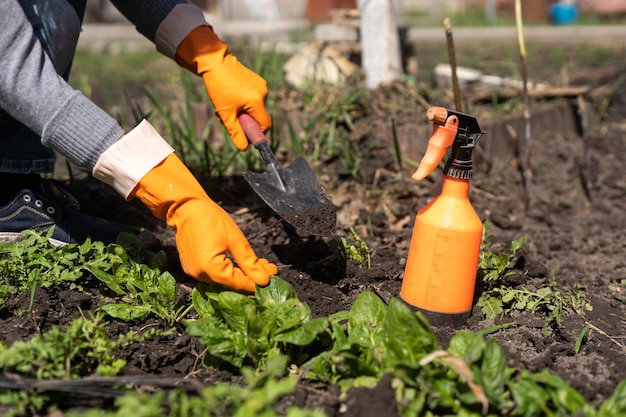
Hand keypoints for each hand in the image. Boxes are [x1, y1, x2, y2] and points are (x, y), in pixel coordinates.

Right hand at [135, 153, 276, 291]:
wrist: (187, 207)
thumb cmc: (211, 219)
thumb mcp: (236, 240)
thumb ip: (250, 263)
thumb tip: (263, 280)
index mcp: (210, 269)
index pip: (239, 284)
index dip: (257, 281)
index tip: (273, 277)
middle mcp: (200, 275)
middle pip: (231, 282)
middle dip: (251, 275)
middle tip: (269, 269)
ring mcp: (194, 272)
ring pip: (224, 278)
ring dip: (241, 272)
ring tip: (258, 264)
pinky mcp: (193, 267)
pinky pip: (214, 272)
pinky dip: (228, 268)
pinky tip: (241, 262)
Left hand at [175, 25, 270, 150]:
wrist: (215, 61)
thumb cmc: (218, 87)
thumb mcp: (225, 113)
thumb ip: (235, 132)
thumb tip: (243, 148)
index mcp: (257, 102)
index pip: (265, 125)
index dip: (255, 133)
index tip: (244, 133)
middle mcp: (263, 93)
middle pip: (259, 117)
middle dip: (246, 121)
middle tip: (230, 117)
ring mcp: (262, 85)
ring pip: (256, 107)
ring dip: (244, 111)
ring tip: (228, 105)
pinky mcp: (258, 80)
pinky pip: (255, 98)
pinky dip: (245, 102)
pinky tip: (232, 96)